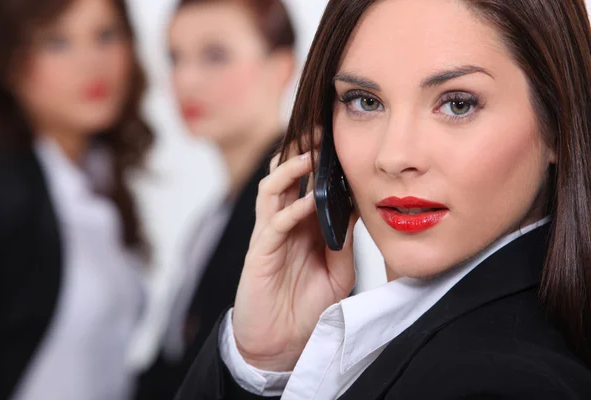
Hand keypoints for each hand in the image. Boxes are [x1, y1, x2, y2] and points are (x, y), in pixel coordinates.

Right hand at [232, 141, 357, 371]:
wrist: (280, 345)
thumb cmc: (307, 308)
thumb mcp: (338, 273)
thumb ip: (344, 243)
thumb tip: (358, 211)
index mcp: (304, 226)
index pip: (310, 184)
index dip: (323, 162)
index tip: (341, 140)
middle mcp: (285, 225)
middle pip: (287, 177)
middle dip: (301, 152)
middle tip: (320, 131)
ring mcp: (270, 237)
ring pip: (272, 190)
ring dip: (289, 171)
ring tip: (309, 155)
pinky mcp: (259, 254)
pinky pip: (273, 224)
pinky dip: (290, 210)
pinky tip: (307, 203)